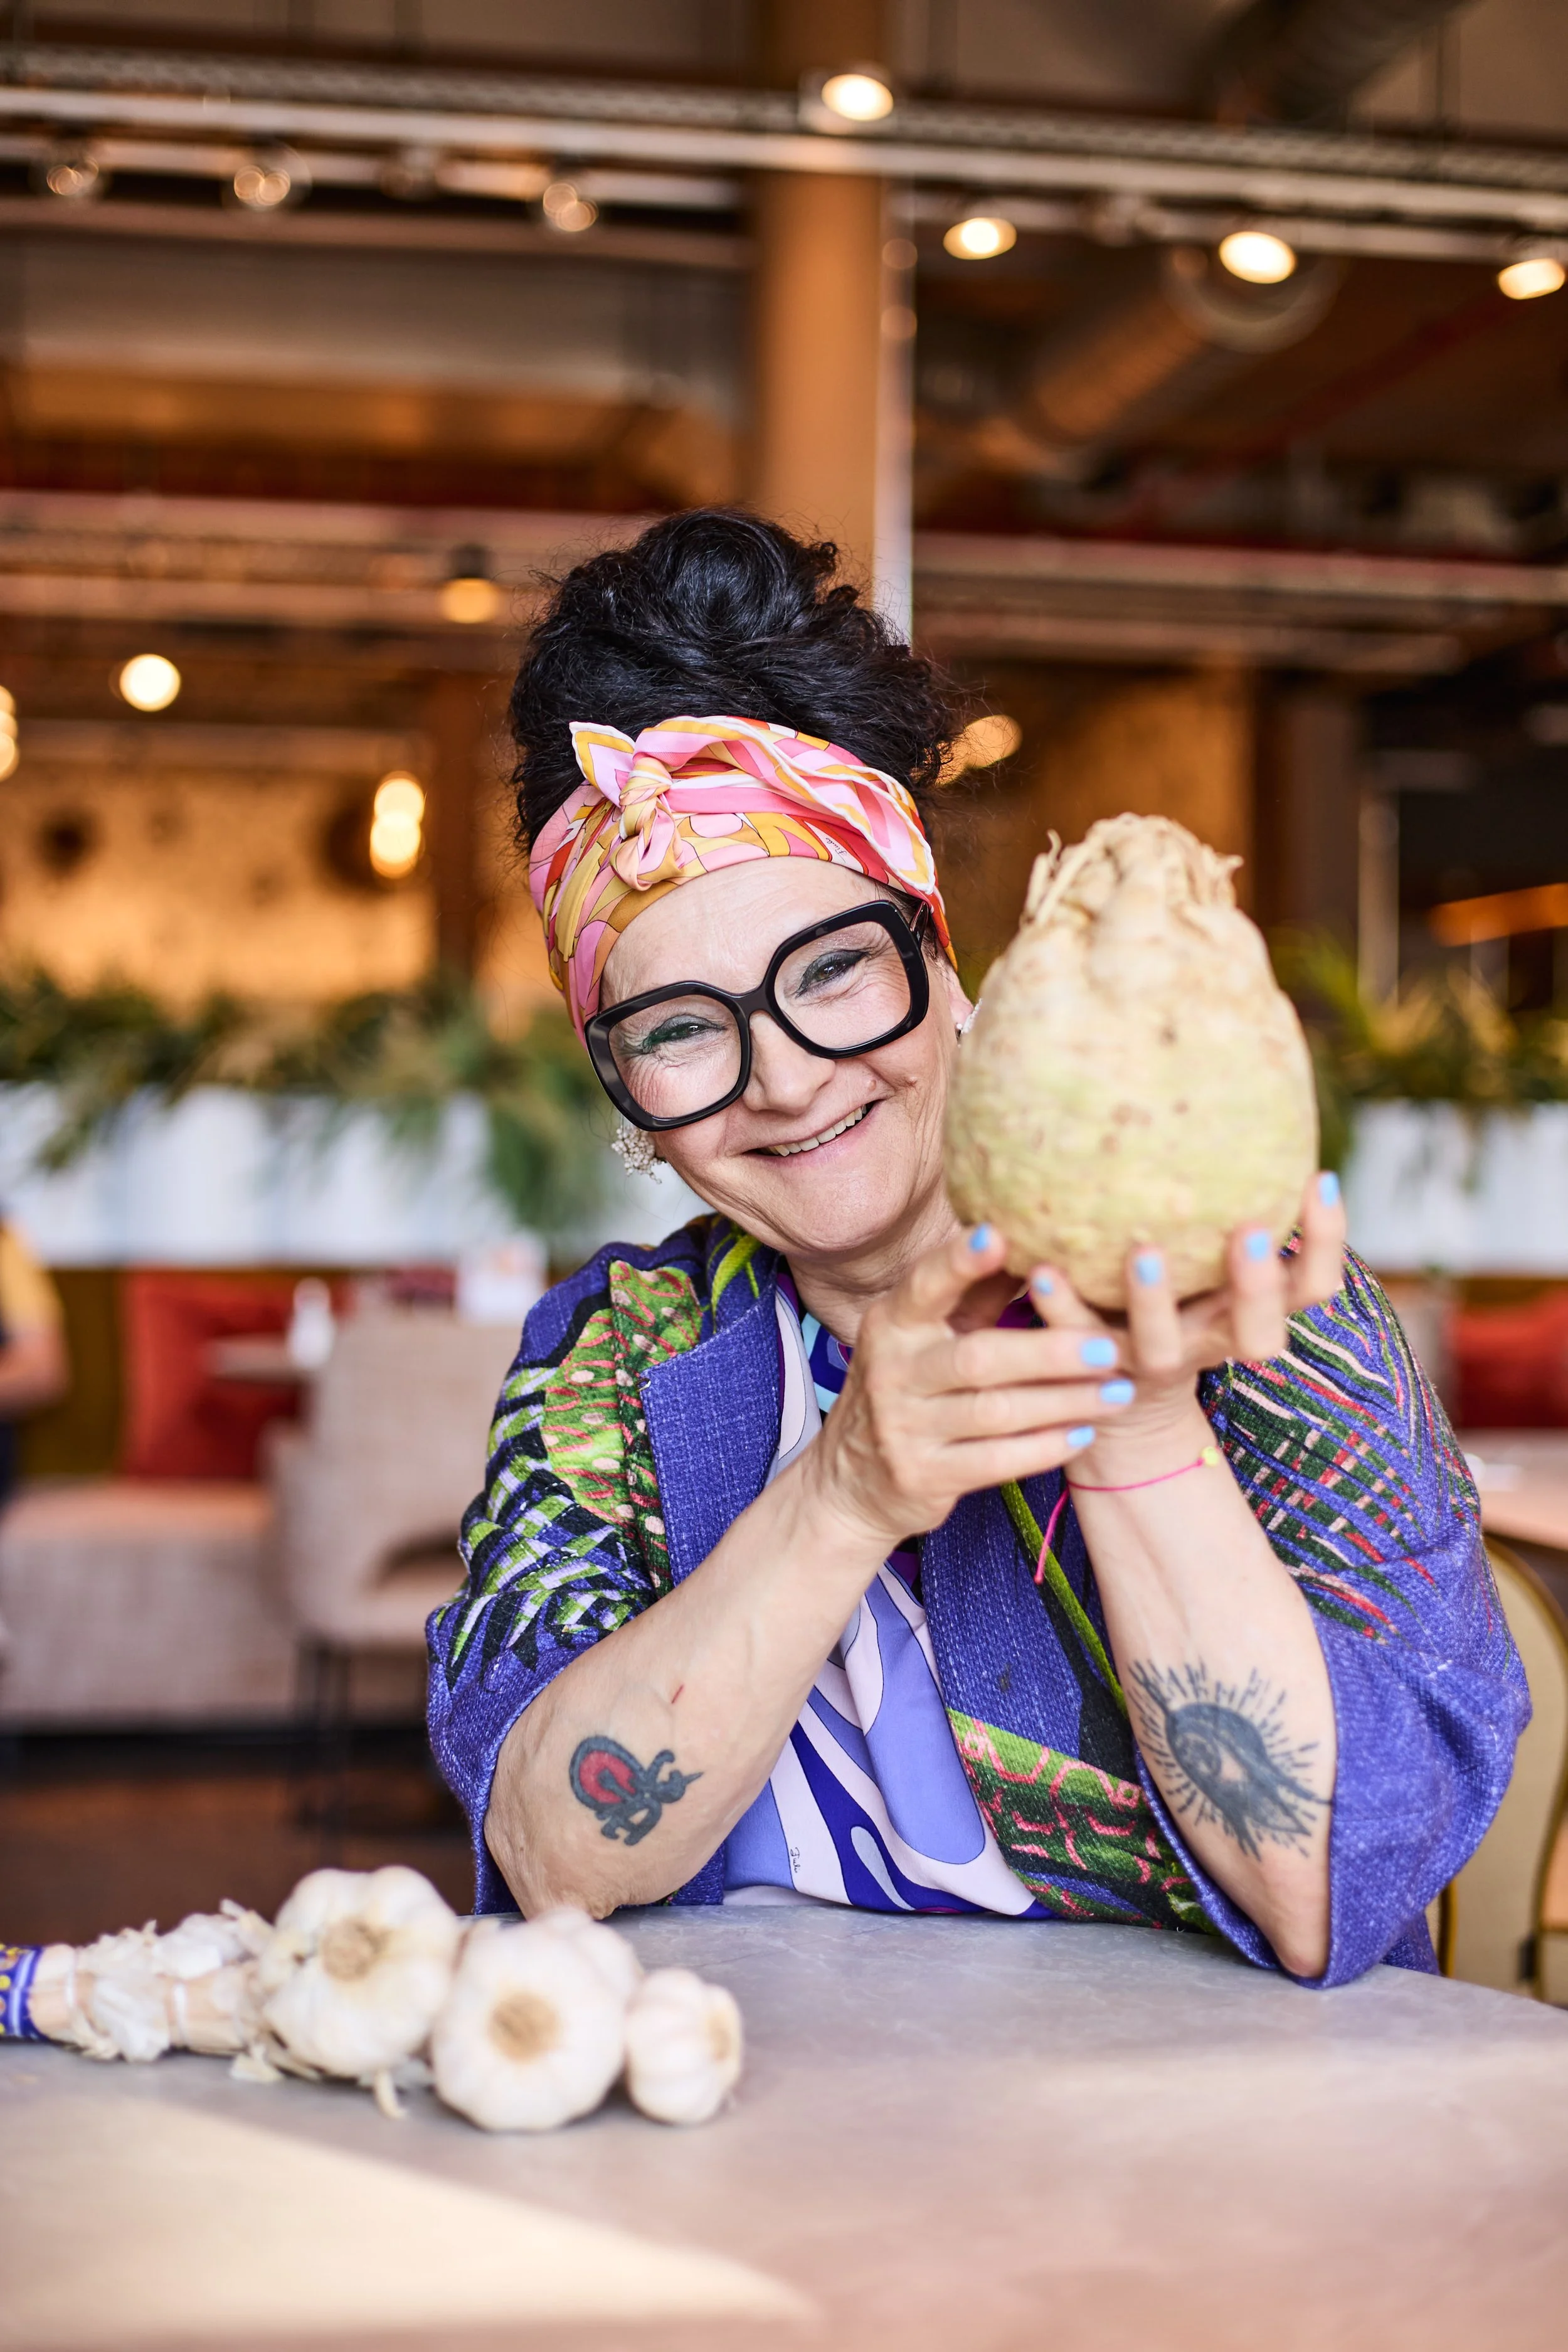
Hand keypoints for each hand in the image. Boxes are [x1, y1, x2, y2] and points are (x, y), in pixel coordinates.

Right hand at [803, 1222, 1137, 1553]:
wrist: (851, 1480)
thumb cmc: (908, 1387)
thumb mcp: (926, 1336)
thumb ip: (975, 1293)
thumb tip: (1035, 1238)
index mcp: (892, 1323)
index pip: (925, 1286)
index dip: (959, 1262)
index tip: (1000, 1236)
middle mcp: (891, 1372)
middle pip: (978, 1357)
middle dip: (1050, 1352)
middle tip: (1110, 1346)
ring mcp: (902, 1428)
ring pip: (995, 1412)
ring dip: (1065, 1402)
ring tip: (1120, 1391)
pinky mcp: (922, 1475)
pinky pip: (995, 1462)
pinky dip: (1044, 1448)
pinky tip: (1084, 1434)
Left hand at [1027, 1171, 1347, 1483]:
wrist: (1128, 1405)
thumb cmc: (1181, 1308)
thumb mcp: (1213, 1271)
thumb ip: (1222, 1219)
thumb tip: (1236, 1109)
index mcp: (1249, 1316)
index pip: (1311, 1287)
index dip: (1325, 1241)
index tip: (1318, 1178)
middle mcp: (1211, 1342)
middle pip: (1258, 1334)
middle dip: (1256, 1287)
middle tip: (1248, 1233)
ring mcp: (1152, 1361)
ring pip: (1162, 1344)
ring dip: (1154, 1301)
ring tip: (1143, 1250)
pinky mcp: (1094, 1368)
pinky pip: (1076, 1337)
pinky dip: (1061, 1305)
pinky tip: (1042, 1268)